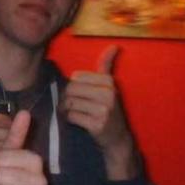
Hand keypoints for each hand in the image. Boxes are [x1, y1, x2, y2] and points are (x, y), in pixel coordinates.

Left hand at [61, 45, 139, 179]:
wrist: (118, 139)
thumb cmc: (110, 110)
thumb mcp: (110, 87)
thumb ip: (106, 66)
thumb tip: (113, 46)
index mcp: (109, 82)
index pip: (76, 77)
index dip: (73, 86)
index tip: (79, 94)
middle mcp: (108, 94)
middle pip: (71, 89)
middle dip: (67, 98)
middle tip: (71, 105)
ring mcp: (103, 110)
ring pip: (70, 102)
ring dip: (66, 109)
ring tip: (73, 113)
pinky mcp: (97, 124)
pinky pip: (72, 116)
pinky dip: (69, 119)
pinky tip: (76, 121)